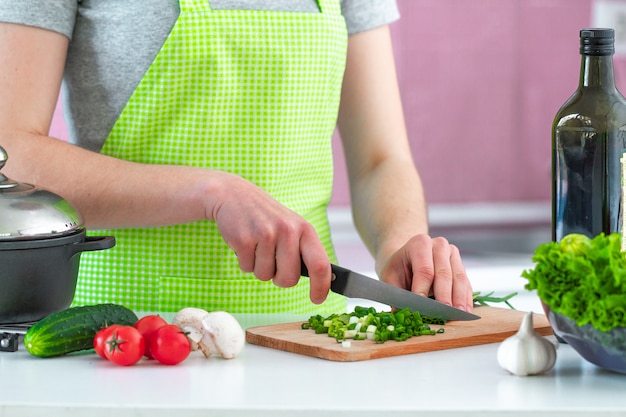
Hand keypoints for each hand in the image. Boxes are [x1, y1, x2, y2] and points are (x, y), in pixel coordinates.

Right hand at [208, 172, 331, 303]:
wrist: (234, 195)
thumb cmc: (267, 218)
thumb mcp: (293, 228)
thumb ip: (306, 251)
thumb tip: (324, 281)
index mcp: (305, 229)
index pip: (320, 265)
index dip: (320, 287)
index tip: (317, 299)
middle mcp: (288, 231)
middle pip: (289, 279)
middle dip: (279, 278)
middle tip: (273, 261)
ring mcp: (265, 234)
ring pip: (265, 276)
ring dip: (259, 268)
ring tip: (257, 246)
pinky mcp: (244, 239)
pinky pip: (247, 269)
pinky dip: (244, 262)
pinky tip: (245, 243)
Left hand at [378, 234, 473, 311]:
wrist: (407, 259)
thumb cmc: (398, 269)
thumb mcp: (390, 278)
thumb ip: (395, 294)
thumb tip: (400, 314)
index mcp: (419, 243)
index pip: (424, 269)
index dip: (424, 289)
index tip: (423, 307)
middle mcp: (439, 245)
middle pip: (444, 273)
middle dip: (444, 295)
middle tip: (445, 313)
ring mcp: (452, 254)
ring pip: (458, 277)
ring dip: (459, 298)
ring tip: (458, 315)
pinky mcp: (460, 265)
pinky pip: (465, 282)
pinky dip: (465, 298)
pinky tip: (464, 311)